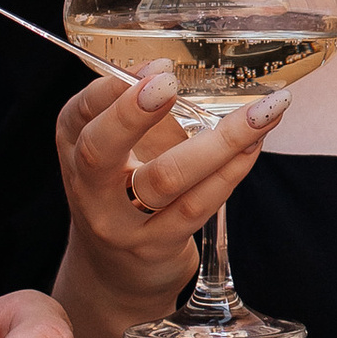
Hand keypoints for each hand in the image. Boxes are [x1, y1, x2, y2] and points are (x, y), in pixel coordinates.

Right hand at [55, 65, 289, 309]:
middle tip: (170, 83)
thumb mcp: (119, 147)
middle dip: (132, 114)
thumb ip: (141, 109)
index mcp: (73, 147)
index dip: (115, 88)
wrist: (116, 273)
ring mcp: (120, 224)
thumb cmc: (123, 192)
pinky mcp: (156, 247)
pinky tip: (255, 145)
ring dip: (221, 141)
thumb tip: (180, 64)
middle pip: (99, 151)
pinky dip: (231, 170)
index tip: (158, 66)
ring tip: (263, 112)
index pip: (80, 113)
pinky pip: (197, 205)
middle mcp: (88, 187)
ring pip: (165, 179)